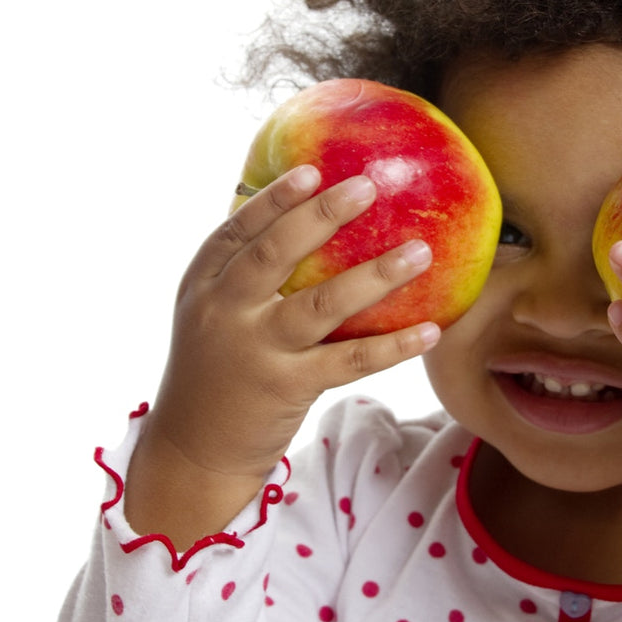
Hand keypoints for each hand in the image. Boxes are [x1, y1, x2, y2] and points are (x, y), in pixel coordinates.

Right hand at [127, 165, 439, 542]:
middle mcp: (225, 313)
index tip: (313, 170)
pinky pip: (349, 360)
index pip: (237, 231)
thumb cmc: (216, 373)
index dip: (274, 198)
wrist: (192, 451)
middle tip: (369, 187)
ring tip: (420, 251)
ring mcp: (256, 351)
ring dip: (375, 274)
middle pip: (275, 253)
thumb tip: (301, 221)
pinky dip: (392, 345)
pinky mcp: (286, 388)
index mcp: (203, 286)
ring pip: (320, 304)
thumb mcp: (211, 317)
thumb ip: (243, 276)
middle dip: (322, 216)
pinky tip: (429, 328)